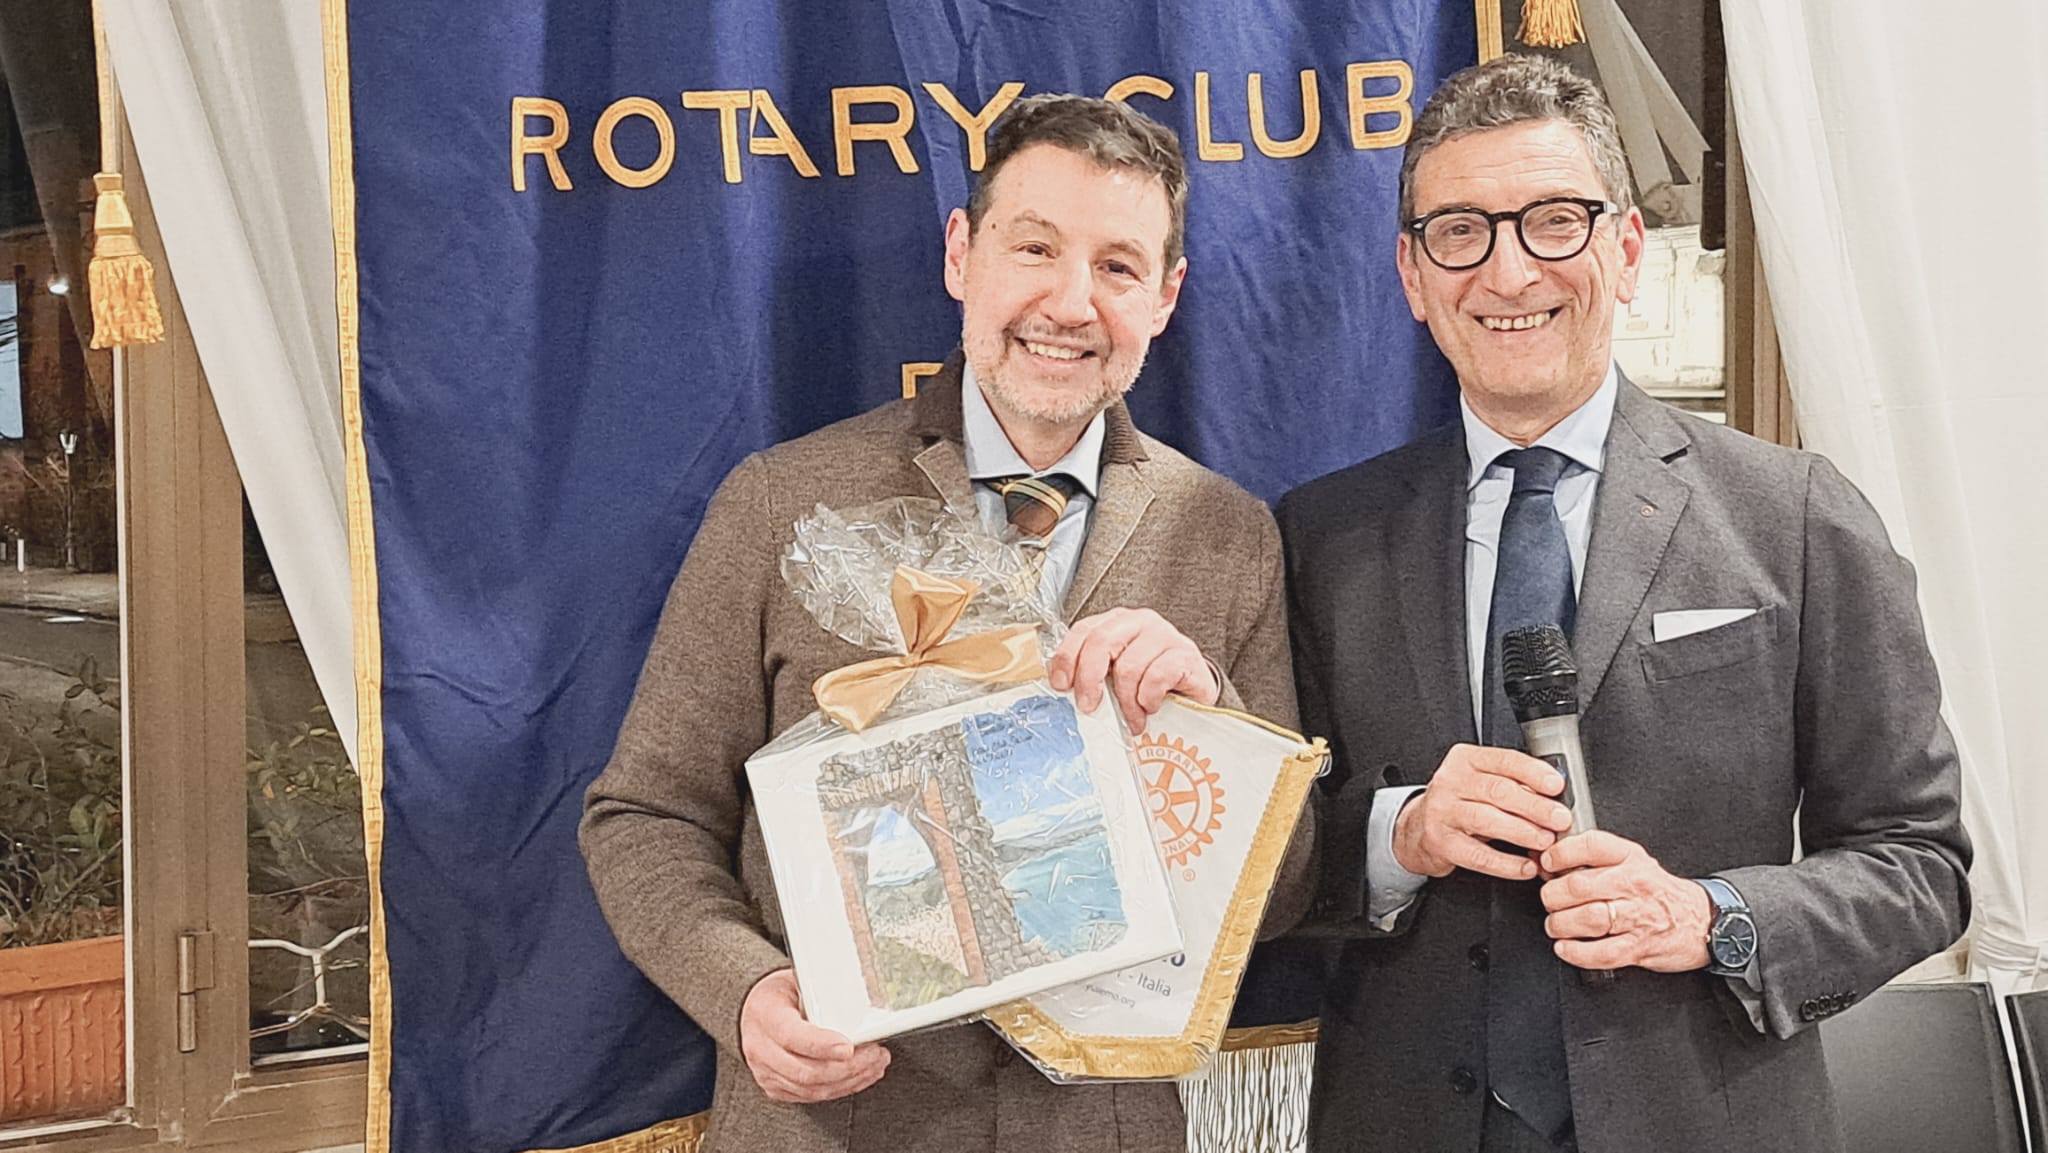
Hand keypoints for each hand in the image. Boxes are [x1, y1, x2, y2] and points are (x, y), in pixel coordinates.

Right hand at [739, 968, 889, 1102]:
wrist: (753, 1012)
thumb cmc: (778, 995)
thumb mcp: (794, 982)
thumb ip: (821, 992)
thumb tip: (859, 996)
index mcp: (766, 1016)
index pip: (793, 1036)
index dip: (823, 1045)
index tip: (849, 1047)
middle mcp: (762, 1049)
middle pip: (807, 1070)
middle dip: (848, 1067)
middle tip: (875, 1055)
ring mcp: (767, 1073)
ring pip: (812, 1088)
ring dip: (850, 1080)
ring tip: (875, 1065)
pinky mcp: (776, 1088)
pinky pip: (812, 1096)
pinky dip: (841, 1088)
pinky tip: (860, 1077)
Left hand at [1047, 608, 1219, 730]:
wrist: (1194, 692)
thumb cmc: (1151, 684)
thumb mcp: (1116, 676)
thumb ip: (1092, 674)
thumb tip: (1064, 691)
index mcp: (1117, 622)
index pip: (1083, 630)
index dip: (1067, 658)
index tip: (1061, 685)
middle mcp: (1140, 622)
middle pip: (1101, 642)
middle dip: (1089, 679)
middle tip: (1089, 706)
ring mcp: (1165, 635)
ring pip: (1128, 666)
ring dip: (1125, 701)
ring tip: (1131, 718)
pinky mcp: (1185, 654)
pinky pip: (1156, 677)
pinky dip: (1148, 698)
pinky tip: (1151, 706)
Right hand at [1391, 744, 1572, 880]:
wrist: (1418, 827)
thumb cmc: (1461, 802)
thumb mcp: (1482, 782)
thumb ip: (1514, 783)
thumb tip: (1556, 797)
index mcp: (1466, 760)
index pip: (1504, 760)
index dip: (1534, 773)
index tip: (1557, 786)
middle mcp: (1451, 781)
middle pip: (1499, 791)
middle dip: (1535, 806)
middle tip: (1560, 819)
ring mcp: (1442, 812)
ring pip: (1487, 820)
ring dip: (1522, 832)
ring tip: (1546, 841)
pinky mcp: (1440, 842)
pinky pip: (1478, 855)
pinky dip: (1506, 863)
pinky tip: (1525, 866)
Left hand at [1538, 831, 1712, 971]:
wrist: (1703, 921)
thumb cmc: (1658, 892)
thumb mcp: (1632, 863)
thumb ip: (1593, 860)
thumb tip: (1547, 860)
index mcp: (1630, 858)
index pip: (1590, 845)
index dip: (1560, 853)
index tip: (1546, 862)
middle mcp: (1633, 884)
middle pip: (1578, 886)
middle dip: (1552, 896)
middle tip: (1551, 901)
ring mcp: (1637, 917)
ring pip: (1586, 919)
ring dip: (1560, 924)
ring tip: (1557, 925)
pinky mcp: (1639, 947)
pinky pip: (1601, 953)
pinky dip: (1576, 952)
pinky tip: (1566, 947)